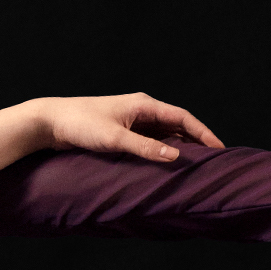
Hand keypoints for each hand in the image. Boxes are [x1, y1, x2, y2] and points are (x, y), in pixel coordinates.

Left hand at [27, 93, 223, 161]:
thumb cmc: (80, 125)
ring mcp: (132, 120)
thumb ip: (145, 147)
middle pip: (177, 125)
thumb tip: (175, 156)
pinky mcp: (122, 130)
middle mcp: (141, 109)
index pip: (183, 117)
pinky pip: (150, 140)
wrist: (50, 121)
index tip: (220, 149)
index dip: (204, 133)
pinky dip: (162, 150)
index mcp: (143, 104)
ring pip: (164, 133)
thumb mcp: (114, 139)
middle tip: (214, 160)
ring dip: (180, 147)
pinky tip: (167, 163)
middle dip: (196, 141)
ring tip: (195, 164)